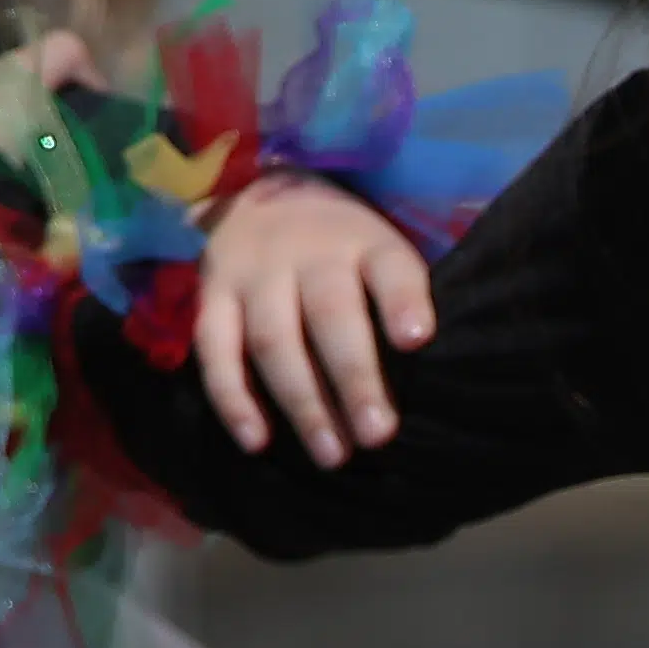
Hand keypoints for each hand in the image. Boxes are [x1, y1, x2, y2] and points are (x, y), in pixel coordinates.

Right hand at [192, 174, 440, 463]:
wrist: (260, 192)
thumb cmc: (344, 248)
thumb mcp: (380, 253)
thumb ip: (401, 303)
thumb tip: (436, 385)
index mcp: (362, 242)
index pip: (388, 266)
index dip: (402, 300)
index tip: (417, 338)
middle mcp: (305, 253)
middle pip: (330, 316)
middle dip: (354, 378)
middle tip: (378, 435)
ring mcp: (253, 273)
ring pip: (273, 341)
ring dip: (302, 403)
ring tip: (332, 455)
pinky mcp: (211, 293)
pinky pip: (215, 349)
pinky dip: (233, 398)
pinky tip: (256, 442)